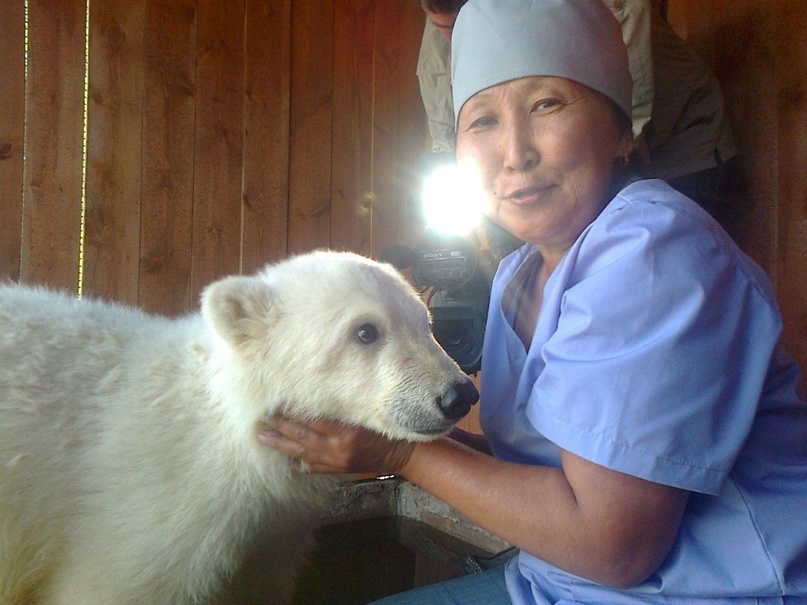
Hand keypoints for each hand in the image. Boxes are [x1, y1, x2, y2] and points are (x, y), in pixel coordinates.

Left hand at [257, 413, 415, 474]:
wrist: (404, 454)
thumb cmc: (389, 429)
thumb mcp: (367, 414)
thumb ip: (344, 410)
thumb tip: (319, 401)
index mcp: (344, 431)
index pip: (312, 419)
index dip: (293, 411)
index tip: (276, 402)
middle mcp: (336, 447)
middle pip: (301, 435)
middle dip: (279, 426)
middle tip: (260, 418)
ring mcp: (335, 461)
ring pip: (301, 452)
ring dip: (281, 444)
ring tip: (263, 437)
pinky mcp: (338, 469)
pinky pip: (314, 467)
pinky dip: (301, 464)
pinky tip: (288, 462)